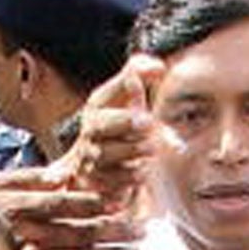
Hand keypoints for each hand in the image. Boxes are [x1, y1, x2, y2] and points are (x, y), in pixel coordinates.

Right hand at [0, 168, 141, 249]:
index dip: (89, 203)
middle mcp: (23, 235)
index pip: (59, 203)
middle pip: (77, 232)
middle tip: (141, 229)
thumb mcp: (0, 183)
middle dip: (114, 231)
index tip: (116, 203)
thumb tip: (61, 175)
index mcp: (16, 206)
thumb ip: (30, 176)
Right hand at [57, 55, 166, 211]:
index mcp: (98, 106)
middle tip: (147, 121)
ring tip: (151, 149)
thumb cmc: (121, 127)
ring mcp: (90, 156)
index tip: (139, 82)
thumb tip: (158, 67)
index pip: (106, 93)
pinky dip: (128, 178)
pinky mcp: (95, 182)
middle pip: (101, 124)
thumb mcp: (129, 99)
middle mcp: (91, 129)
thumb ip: (141, 75)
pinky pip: (110, 182)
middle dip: (123, 121)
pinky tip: (142, 172)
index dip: (123, 86)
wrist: (99, 170)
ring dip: (131, 150)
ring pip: (107, 154)